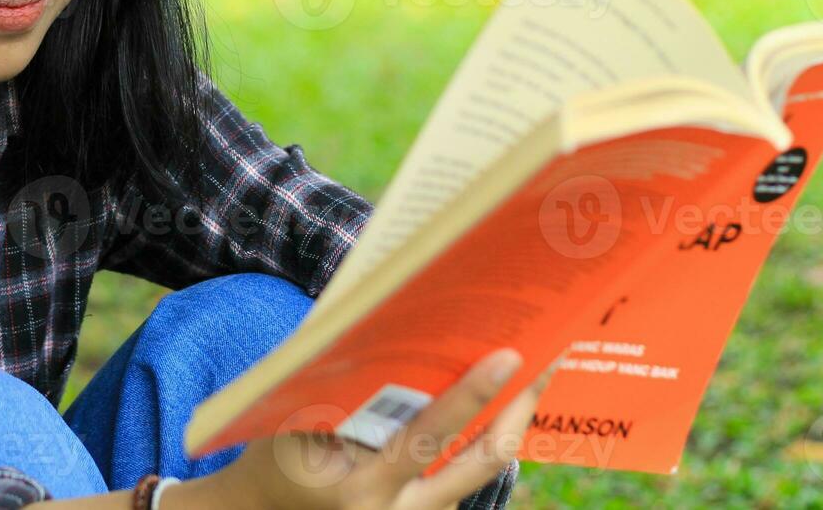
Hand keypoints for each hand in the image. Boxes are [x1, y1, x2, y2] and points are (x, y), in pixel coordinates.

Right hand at [207, 348, 562, 509]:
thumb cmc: (275, 458)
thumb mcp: (295, 425)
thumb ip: (343, 394)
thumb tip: (396, 337)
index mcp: (364, 485)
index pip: (430, 434)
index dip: (472, 394)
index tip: (509, 357)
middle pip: (480, 460)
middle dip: (518, 409)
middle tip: (547, 360)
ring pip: (477, 471)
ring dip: (502, 425)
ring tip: (529, 377)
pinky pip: (457, 482)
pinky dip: (471, 446)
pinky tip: (488, 410)